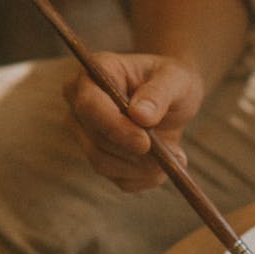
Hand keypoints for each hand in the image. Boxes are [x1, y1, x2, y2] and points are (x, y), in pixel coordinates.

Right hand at [63, 52, 203, 190]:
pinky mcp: (98, 157)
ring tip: (175, 155)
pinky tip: (164, 164)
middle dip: (135, 152)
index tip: (145, 142)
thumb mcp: (175, 78)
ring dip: (142, 167)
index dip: (115, 127)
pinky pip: (118, 179)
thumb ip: (159, 93)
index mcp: (92, 75)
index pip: (89, 106)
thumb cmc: (171, 80)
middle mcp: (79, 104)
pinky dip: (145, 177)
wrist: (173, 98)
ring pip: (103, 163)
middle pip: (95, 140)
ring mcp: (84, 133)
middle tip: (173, 154)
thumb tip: (140, 115)